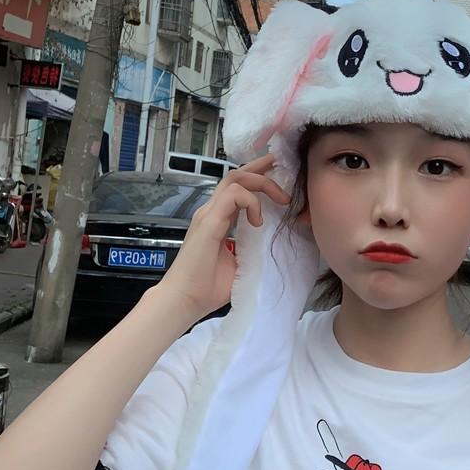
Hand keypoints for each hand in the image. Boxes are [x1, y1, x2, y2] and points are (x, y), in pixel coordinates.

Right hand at [156, 155, 290, 321]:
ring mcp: (208, 214)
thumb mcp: (241, 261)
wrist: (184, 301)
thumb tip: (274, 243)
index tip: (282, 178)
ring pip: (235, 178)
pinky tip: (258, 221)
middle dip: (263, 168)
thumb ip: (252, 246)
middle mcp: (212, 211)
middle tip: (286, 171)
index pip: (238, 187)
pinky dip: (251, 202)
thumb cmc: (208, 287)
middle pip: (237, 174)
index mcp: (219, 218)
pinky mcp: (208, 222)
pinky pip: (233, 195)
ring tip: (281, 199)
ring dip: (262, 183)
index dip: (259, 177)